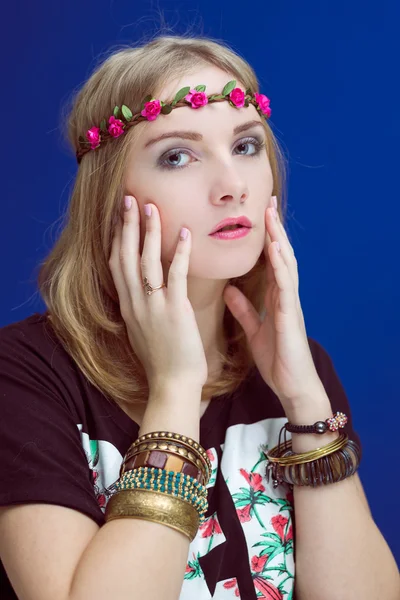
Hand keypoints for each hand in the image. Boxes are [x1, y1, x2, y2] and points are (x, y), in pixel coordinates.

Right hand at [109, 195, 207, 391]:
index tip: (119, 218)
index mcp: (128, 307)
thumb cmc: (163, 361)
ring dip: (148, 232)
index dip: (116, 239)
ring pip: (145, 261)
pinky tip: (185, 233)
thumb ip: (142, 309)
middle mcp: (135, 303)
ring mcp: (153, 307)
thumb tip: (144, 294)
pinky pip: (175, 275)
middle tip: (129, 199)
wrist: (172, 386)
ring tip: (152, 207)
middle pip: (125, 256)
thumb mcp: (144, 331)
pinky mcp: (174, 311)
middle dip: (126, 226)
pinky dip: (178, 252)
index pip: (116, 265)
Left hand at [223, 197, 323, 410]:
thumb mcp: (254, 330)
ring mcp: (289, 303)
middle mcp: (284, 295)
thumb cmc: (277, 359)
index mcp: (275, 298)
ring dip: (279, 238)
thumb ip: (242, 309)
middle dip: (274, 229)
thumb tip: (228, 291)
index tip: (257, 216)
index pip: (269, 261)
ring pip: (286, 263)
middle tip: (267, 201)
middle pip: (279, 255)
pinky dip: (279, 265)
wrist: (292, 386)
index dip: (264, 238)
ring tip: (271, 214)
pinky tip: (273, 248)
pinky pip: (285, 285)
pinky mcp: (290, 315)